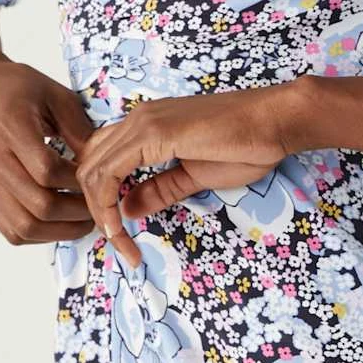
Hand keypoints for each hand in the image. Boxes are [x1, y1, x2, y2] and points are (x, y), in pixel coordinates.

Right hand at [0, 58, 97, 247]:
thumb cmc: (19, 88)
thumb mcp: (56, 95)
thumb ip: (79, 128)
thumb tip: (102, 163)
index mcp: (11, 127)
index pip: (47, 170)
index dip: (77, 181)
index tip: (99, 179)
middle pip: (37, 204)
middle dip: (75, 212)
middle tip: (100, 206)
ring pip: (22, 226)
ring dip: (59, 231)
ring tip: (84, 221)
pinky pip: (10, 230)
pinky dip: (39, 234)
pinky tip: (59, 223)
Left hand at [73, 80, 298, 272]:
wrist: (273, 122)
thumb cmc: (244, 145)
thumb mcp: (192, 175)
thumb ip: (158, 189)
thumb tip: (126, 208)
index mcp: (146, 126)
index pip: (101, 161)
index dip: (100, 201)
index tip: (119, 237)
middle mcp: (138, 118)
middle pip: (88, 165)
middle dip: (94, 210)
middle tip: (117, 243)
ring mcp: (144, 123)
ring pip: (92, 169)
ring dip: (98, 211)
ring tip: (119, 242)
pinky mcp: (155, 133)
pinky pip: (110, 172)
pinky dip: (106, 203)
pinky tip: (121, 228)